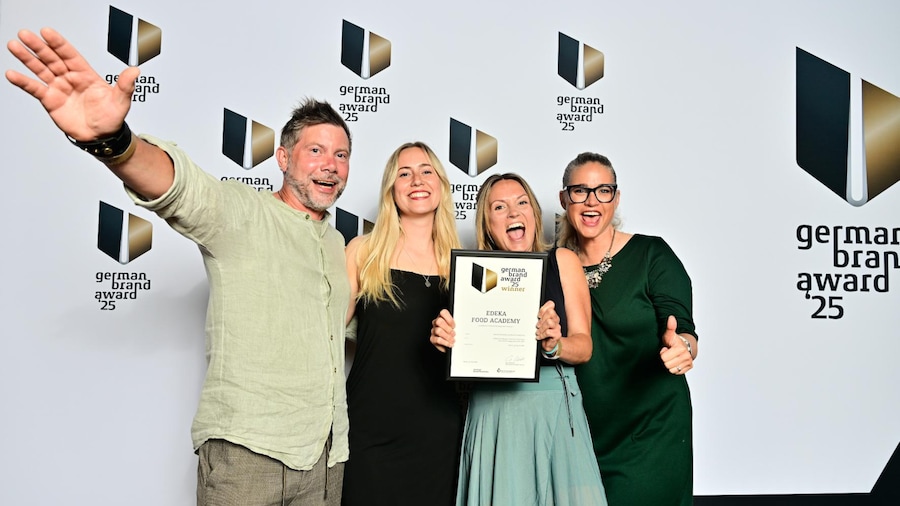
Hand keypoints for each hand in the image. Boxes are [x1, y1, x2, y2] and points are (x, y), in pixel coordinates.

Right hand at [6, 27, 136, 139]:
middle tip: (25, 34)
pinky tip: (12, 74)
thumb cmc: (111, 117)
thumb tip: (135, 70)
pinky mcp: (50, 101)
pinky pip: (35, 89)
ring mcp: (59, 88)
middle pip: (52, 58)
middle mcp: (70, 78)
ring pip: (41, 70)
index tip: (47, 33)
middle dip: (39, 47)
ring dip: (27, 58)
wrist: (102, 137)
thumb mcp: (121, 101)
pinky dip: (24, 82)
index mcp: (86, 74)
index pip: (70, 55)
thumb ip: (125, 85)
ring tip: (14, 46)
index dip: (58, 44)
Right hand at [430, 309, 455, 352]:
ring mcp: (434, 330)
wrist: (448, 345)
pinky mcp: (432, 339)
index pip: (443, 312)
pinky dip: (445, 342)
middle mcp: (437, 323)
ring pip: (438, 331)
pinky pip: (437, 340)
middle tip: (453, 333)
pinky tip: (449, 344)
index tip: (454, 326)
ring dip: (447, 336)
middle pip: (439, 321)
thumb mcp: (456, 328)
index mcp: (443, 317)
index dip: (449, 319)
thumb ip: (457, 326)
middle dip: (447, 328)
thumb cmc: (453, 334)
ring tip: (453, 340)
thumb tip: (461, 327)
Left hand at [536, 300, 561, 352]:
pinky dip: (542, 335)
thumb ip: (539, 316)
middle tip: (537, 325)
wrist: (548, 344)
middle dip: (542, 319)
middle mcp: (555, 319)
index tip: (538, 316)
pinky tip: (539, 337)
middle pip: (551, 312)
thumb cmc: (543, 333)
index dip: (543, 309)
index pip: (551, 305)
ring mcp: (557, 327)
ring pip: (549, 322)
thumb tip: (532, 311)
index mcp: (551, 315)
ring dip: (541, 328)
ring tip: (538, 332)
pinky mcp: (557, 335)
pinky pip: (548, 332)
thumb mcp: (540, 323)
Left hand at [660, 315, 692, 374]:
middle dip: (666, 359)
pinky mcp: (689, 367)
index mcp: (680, 349)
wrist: (684, 345)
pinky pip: (676, 372)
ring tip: (672, 357)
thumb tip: (671, 317)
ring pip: (671, 370)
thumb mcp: (669, 334)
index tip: (666, 348)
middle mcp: (686, 356)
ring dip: (670, 364)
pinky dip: (674, 368)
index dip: (663, 353)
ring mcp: (688, 362)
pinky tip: (675, 361)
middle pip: (667, 365)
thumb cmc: (674, 341)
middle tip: (669, 353)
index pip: (663, 357)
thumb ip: (670, 327)